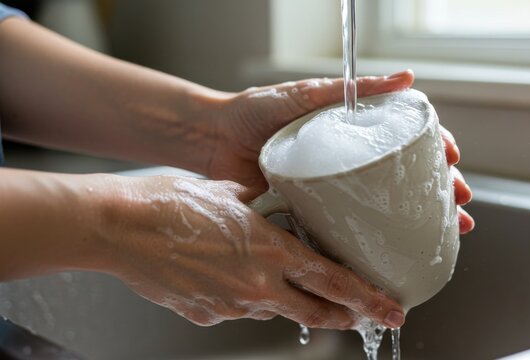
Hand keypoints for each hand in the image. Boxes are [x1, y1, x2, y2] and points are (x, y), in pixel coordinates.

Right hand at [103, 175, 405, 328]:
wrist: (118, 227)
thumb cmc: (169, 203)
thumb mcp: (228, 196)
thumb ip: (259, 208)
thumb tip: (274, 205)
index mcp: (269, 250)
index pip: (334, 282)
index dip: (368, 300)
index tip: (391, 310)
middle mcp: (257, 285)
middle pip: (316, 311)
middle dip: (346, 316)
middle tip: (364, 316)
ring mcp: (231, 305)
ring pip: (276, 309)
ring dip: (291, 300)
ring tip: (288, 284)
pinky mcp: (206, 314)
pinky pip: (240, 309)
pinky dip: (247, 297)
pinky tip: (231, 277)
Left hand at [193, 70, 473, 232]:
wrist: (211, 140)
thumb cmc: (255, 111)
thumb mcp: (307, 94)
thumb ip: (353, 89)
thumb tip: (407, 78)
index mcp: (351, 133)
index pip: (405, 141)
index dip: (435, 150)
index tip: (453, 160)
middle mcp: (349, 164)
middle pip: (406, 179)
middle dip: (440, 192)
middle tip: (461, 205)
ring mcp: (335, 192)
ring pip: (387, 209)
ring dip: (421, 221)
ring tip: (449, 231)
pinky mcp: (315, 215)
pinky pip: (352, 230)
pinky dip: (377, 244)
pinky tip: (398, 253)